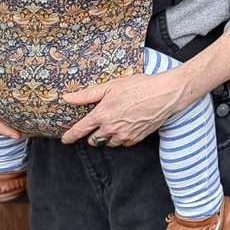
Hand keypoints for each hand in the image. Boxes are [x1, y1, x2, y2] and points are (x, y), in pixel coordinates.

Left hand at [60, 68, 190, 146]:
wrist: (164, 94)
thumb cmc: (139, 86)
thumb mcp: (111, 86)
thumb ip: (87, 95)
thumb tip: (67, 98)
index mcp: (102, 115)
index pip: (79, 130)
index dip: (69, 136)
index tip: (65, 139)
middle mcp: (111, 128)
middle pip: (93, 141)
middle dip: (92, 135)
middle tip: (98, 125)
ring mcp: (124, 135)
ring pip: (108, 143)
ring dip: (107, 137)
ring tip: (114, 124)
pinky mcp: (136, 139)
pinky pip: (123, 143)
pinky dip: (121, 138)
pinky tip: (127, 125)